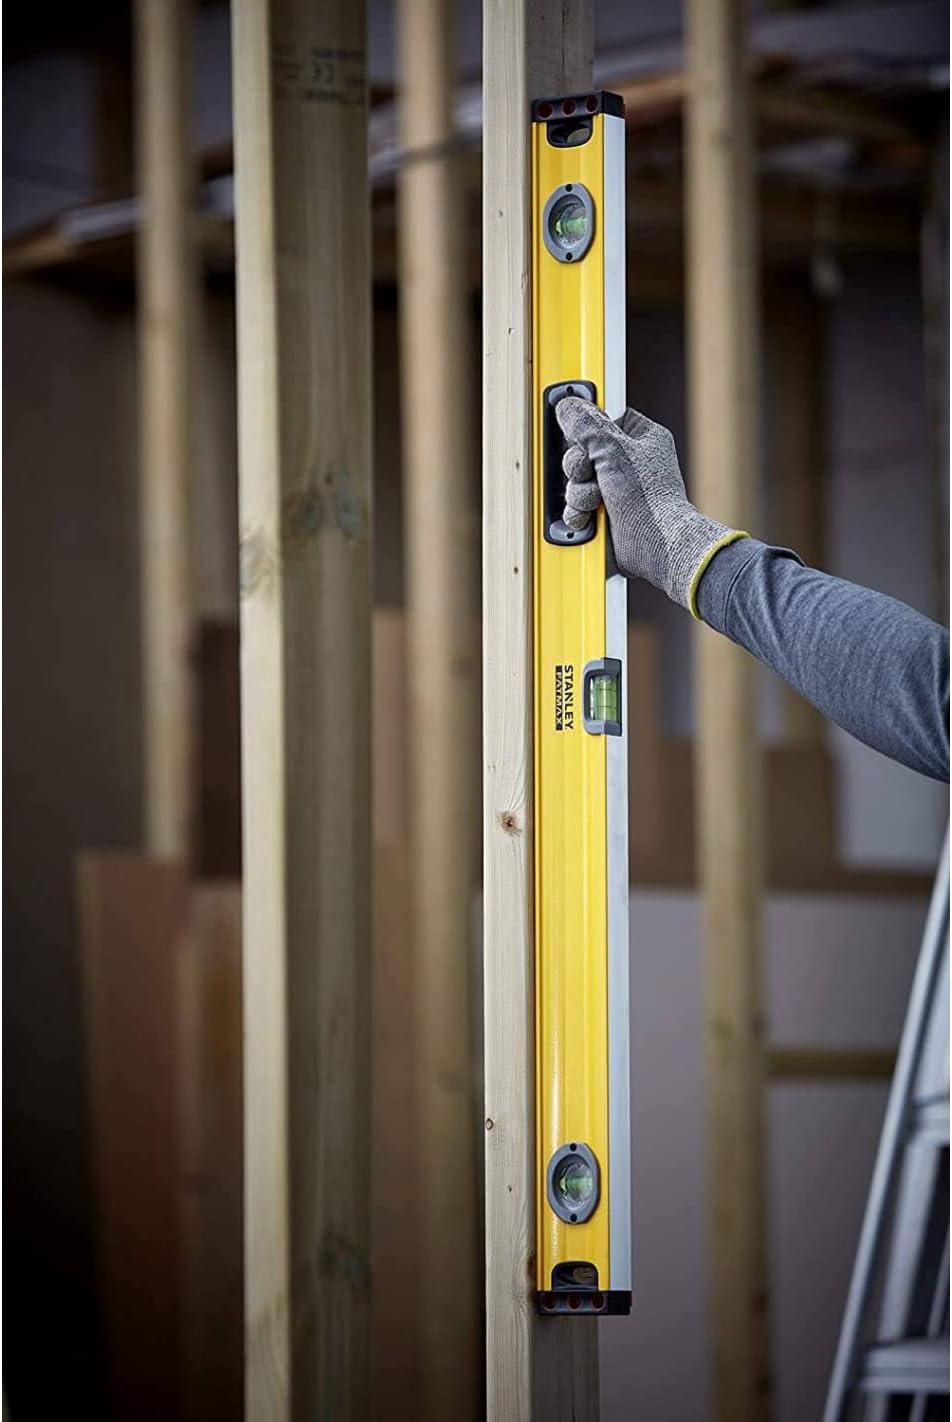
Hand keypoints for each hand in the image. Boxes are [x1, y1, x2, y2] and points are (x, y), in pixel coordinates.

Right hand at [555, 399, 747, 614]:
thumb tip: (567, 405)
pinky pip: (578, 507)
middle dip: (578, 468)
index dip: (586, 428)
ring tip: (595, 501)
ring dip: (578, 493)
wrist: (657, 546)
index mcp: (641, 438)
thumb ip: (586, 424)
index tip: (576, 433)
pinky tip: (589, 518)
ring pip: (577, 482)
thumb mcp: (613, 449)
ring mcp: (617, 491)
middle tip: (587, 473)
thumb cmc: (650, 498)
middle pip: (583, 453)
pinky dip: (578, 513)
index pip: (603, 420)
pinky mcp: (606, 515)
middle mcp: (629, 463)